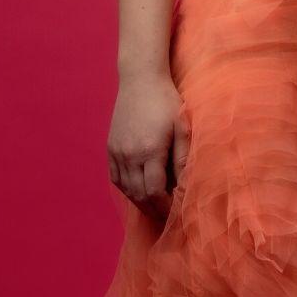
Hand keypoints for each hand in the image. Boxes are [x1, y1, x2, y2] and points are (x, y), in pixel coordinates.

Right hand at [107, 70, 189, 222]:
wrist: (140, 79)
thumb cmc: (166, 101)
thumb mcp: (181, 127)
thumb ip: (183, 159)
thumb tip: (186, 187)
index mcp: (150, 151)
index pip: (155, 192)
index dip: (165, 207)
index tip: (177, 212)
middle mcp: (129, 154)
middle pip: (139, 195)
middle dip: (154, 210)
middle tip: (167, 217)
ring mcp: (117, 151)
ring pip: (126, 189)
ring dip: (140, 202)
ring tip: (155, 207)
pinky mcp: (111, 147)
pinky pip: (116, 178)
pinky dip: (127, 190)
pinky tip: (139, 191)